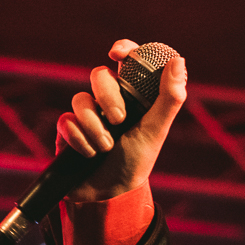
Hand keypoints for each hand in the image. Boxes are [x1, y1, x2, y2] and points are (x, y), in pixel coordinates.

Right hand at [55, 39, 187, 201]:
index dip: (123, 50)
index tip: (118, 54)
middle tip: (119, 120)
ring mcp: (86, 113)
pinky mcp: (67, 129)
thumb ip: (169, 97)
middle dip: (107, 97)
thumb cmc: (137, 160)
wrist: (110, 194)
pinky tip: (89, 155)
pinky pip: (66, 121)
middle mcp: (108, 100)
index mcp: (133, 95)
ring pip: (80, 99)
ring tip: (106, 147)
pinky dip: (80, 140)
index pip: (127, 61)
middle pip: (99, 75)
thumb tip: (178, 61)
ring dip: (94, 126)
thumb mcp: (156, 130)